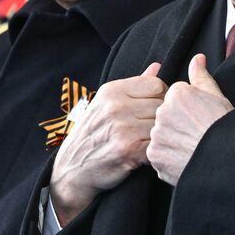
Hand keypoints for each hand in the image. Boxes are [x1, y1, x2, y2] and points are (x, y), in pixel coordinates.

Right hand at [50, 63, 165, 222]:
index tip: (153, 108)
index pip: (156, 84)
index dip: (160, 96)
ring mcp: (122, 128)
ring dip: (158, 135)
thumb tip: (157, 66)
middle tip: (149, 128)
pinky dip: (154, 151)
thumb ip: (135, 85)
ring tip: (146, 141)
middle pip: (161, 105)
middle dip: (160, 117)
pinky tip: (143, 153)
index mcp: (111, 91)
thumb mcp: (106, 103)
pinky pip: (157, 145)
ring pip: (161, 125)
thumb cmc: (93, 134)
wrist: (73, 168)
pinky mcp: (128, 150)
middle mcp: (116, 106)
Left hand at [147, 54, 233, 186]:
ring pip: (161, 135)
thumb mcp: (217, 97)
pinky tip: (185, 159)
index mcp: (176, 94)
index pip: (174, 98)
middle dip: (177, 124)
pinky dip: (169, 158)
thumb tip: (197, 58)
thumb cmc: (226, 128)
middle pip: (165, 116)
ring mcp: (157, 135)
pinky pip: (158, 155)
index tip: (199, 120)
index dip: (188, 110)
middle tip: (196, 134)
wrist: (228, 160)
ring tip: (192, 148)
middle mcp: (162, 113)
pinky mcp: (155, 156)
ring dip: (172, 141)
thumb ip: (201, 77)